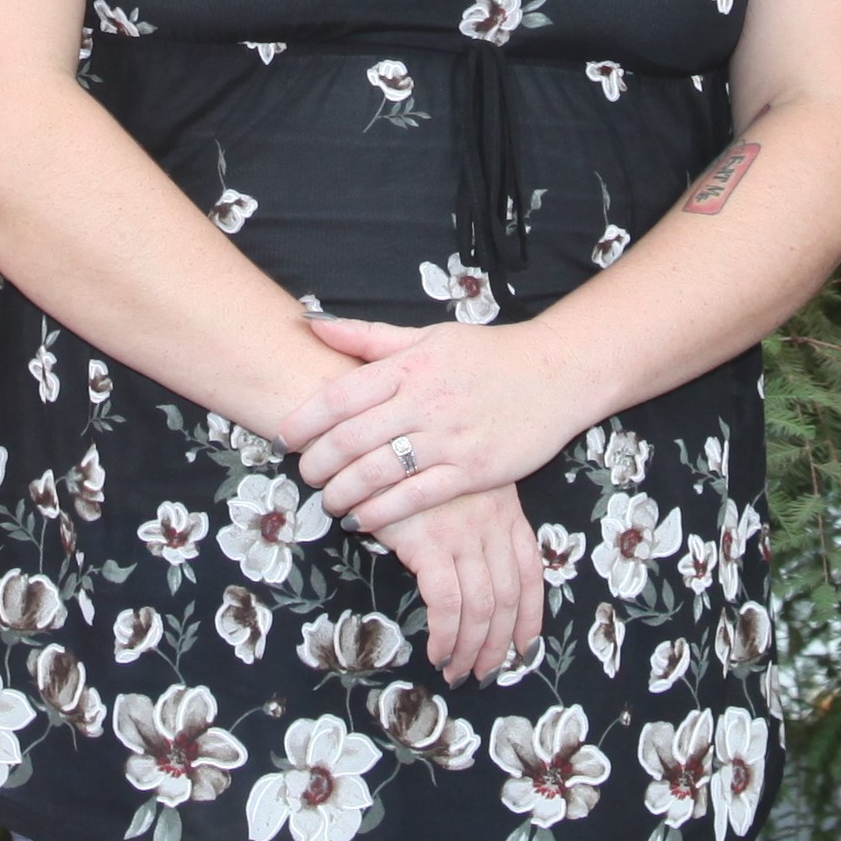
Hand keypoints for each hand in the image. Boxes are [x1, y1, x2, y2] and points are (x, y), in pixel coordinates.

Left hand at [282, 316, 580, 537]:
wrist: (555, 375)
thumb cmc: (487, 355)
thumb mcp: (428, 336)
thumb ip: (368, 336)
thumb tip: (310, 322)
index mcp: (411, 365)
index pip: (342, 395)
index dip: (305, 420)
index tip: (285, 436)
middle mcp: (425, 401)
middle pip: (352, 439)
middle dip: (319, 462)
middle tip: (305, 474)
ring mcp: (449, 438)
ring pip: (379, 472)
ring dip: (344, 493)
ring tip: (330, 501)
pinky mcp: (472, 470)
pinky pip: (416, 497)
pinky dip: (383, 512)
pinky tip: (364, 519)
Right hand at [373, 481, 545, 683]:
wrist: (382, 440)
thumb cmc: (413, 466)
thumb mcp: (462, 486)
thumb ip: (477, 522)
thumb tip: (478, 573)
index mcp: (506, 512)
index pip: (530, 573)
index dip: (531, 615)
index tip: (526, 647)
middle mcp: (492, 525)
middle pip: (508, 597)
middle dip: (500, 643)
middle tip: (487, 673)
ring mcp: (464, 534)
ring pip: (482, 607)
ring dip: (472, 649)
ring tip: (459, 673)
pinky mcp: (431, 543)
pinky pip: (448, 603)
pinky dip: (447, 635)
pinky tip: (438, 652)